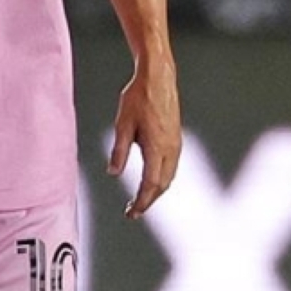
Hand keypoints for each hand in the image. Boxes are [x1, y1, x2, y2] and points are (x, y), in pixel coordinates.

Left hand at [108, 59, 181, 218]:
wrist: (158, 77)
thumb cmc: (139, 97)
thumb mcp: (122, 124)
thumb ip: (118, 151)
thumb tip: (113, 173)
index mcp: (157, 147)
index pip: (150, 185)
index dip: (141, 202)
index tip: (131, 213)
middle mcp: (170, 148)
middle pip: (162, 185)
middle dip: (149, 201)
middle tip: (134, 210)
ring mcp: (176, 143)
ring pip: (169, 176)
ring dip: (157, 191)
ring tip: (142, 198)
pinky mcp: (177, 137)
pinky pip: (172, 166)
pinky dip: (163, 178)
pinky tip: (153, 178)